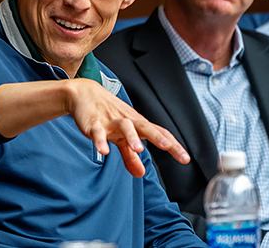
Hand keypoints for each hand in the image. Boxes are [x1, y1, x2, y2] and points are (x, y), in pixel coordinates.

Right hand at [64, 78, 189, 177]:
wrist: (84, 93)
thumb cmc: (106, 114)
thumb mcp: (120, 137)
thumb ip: (130, 155)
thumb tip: (140, 173)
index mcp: (137, 124)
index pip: (158, 133)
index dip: (172, 145)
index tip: (184, 159)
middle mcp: (127, 120)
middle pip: (146, 127)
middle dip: (158, 137)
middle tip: (169, 147)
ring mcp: (110, 121)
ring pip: (124, 126)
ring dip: (132, 137)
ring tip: (139, 149)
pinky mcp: (94, 123)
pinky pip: (98, 132)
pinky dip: (100, 141)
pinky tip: (103, 151)